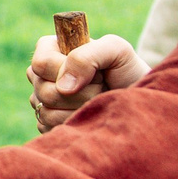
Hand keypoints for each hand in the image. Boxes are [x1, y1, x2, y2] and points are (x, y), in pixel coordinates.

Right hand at [28, 31, 148, 131]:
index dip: (65, 70)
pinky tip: (89, 114)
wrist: (136, 98)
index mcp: (51, 50)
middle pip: (44, 90)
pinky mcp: (47, 123)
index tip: (94, 71)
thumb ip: (86, 56)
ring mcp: (42, 100)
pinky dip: (75, 123)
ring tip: (96, 99)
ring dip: (80, 108)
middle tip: (100, 85)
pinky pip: (50, 128)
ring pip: (47, 112)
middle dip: (81, 92)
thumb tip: (63, 86)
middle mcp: (42, 75)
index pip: (40, 63)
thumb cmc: (126, 70)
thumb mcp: (115, 50)